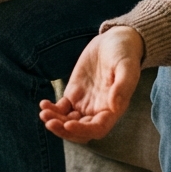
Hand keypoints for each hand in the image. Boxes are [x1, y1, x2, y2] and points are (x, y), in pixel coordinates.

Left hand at [38, 26, 142, 142]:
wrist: (114, 41)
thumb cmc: (124, 53)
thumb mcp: (127, 66)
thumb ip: (123, 86)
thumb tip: (115, 106)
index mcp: (113, 109)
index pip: (97, 129)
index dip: (82, 130)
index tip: (67, 124)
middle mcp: (98, 111)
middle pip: (79, 130)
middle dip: (63, 129)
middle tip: (49, 121)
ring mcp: (84, 103)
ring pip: (67, 121)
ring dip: (55, 121)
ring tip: (43, 112)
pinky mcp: (74, 94)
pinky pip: (61, 109)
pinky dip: (52, 110)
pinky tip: (43, 104)